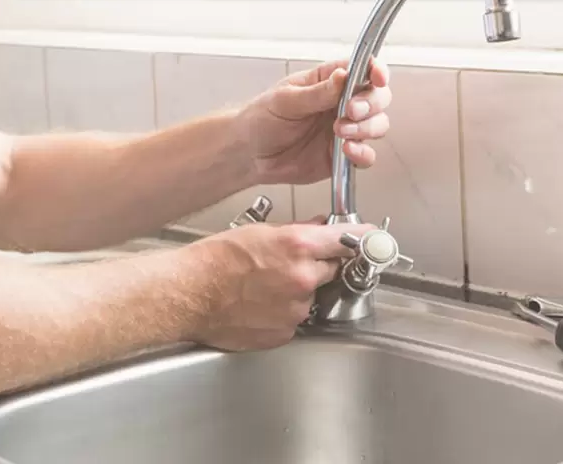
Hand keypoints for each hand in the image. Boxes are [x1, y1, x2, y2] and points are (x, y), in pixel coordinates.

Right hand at [185, 221, 372, 350]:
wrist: (188, 293)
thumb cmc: (214, 260)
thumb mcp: (258, 231)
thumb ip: (297, 232)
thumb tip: (319, 229)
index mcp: (299, 247)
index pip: (347, 241)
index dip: (362, 238)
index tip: (373, 238)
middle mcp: (303, 279)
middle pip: (330, 270)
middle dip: (317, 266)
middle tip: (289, 263)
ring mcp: (295, 310)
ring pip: (311, 297)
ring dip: (297, 292)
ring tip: (262, 287)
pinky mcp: (284, 333)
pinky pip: (294, 319)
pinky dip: (282, 312)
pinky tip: (257, 304)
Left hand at [236, 58, 390, 184]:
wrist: (249, 154)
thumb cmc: (261, 119)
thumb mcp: (285, 100)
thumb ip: (317, 92)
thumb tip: (343, 76)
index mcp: (328, 81)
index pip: (362, 69)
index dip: (376, 71)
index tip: (377, 77)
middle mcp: (341, 103)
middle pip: (377, 97)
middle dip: (370, 103)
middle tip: (350, 110)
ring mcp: (346, 129)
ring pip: (378, 125)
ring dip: (366, 128)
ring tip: (341, 131)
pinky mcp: (344, 154)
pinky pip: (367, 155)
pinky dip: (363, 153)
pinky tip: (346, 150)